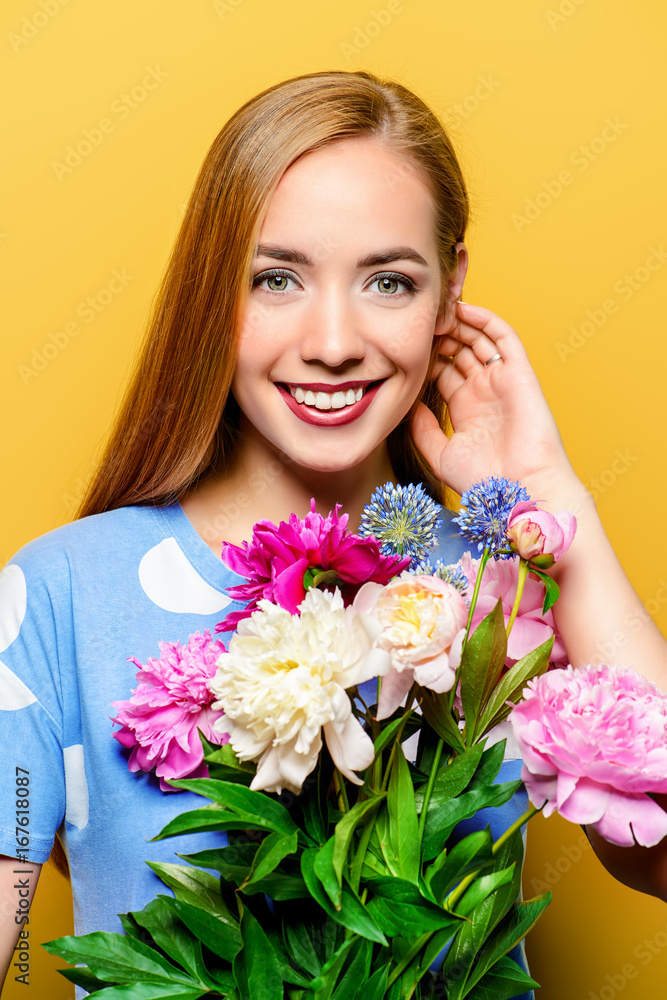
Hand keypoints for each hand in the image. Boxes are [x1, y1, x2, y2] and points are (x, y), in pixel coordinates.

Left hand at [411, 301, 580, 505]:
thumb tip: (408, 403)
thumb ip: (423, 428)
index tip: (404, 345)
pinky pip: (505, 337)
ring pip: (480, 340)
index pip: (444, 371)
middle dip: (440, 335)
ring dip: (460, 323)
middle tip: (419, 322)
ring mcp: (502, 381)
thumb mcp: (440, 454)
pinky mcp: (520, 374)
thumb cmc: (483, 481)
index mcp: (466, 409)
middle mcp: (484, 392)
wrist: (520, 489)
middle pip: (460, 351)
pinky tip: (465, 309)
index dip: (426, 356)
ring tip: (438, 310)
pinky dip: (487, 320)